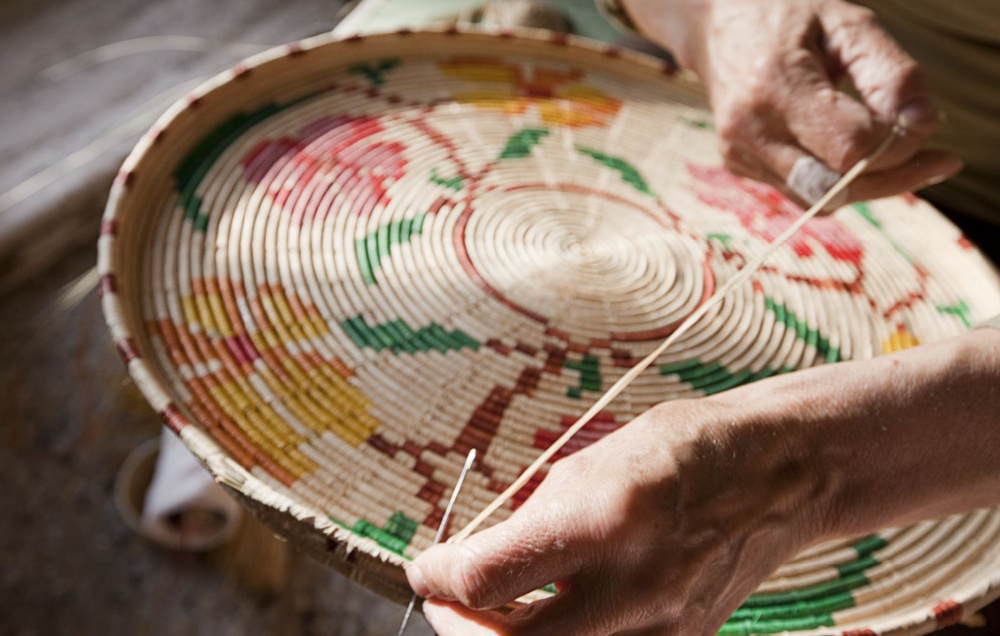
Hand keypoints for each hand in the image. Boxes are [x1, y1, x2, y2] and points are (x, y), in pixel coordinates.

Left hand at [406, 397, 825, 635]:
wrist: (777, 472)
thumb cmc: (677, 450)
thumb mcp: (588, 465)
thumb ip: (531, 524)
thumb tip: (474, 565)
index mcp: (603, 522)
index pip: (487, 578)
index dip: (438, 577)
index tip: (426, 567)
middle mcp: (635, 587)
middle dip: (459, 628)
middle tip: (448, 602)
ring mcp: (665, 628)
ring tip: (497, 611)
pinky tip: (554, 615)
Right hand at [624, 0, 962, 208]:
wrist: (717, 24)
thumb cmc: (789, 16)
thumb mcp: (849, 26)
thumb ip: (892, 74)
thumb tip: (924, 126)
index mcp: (775, 87)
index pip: (850, 149)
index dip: (898, 147)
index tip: (922, 125)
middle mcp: (749, 130)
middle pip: (836, 187)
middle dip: (892, 178)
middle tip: (935, 159)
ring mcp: (739, 153)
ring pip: (822, 199)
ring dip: (868, 183)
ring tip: (896, 151)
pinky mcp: (739, 165)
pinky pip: (804, 191)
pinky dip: (839, 179)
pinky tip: (853, 150)